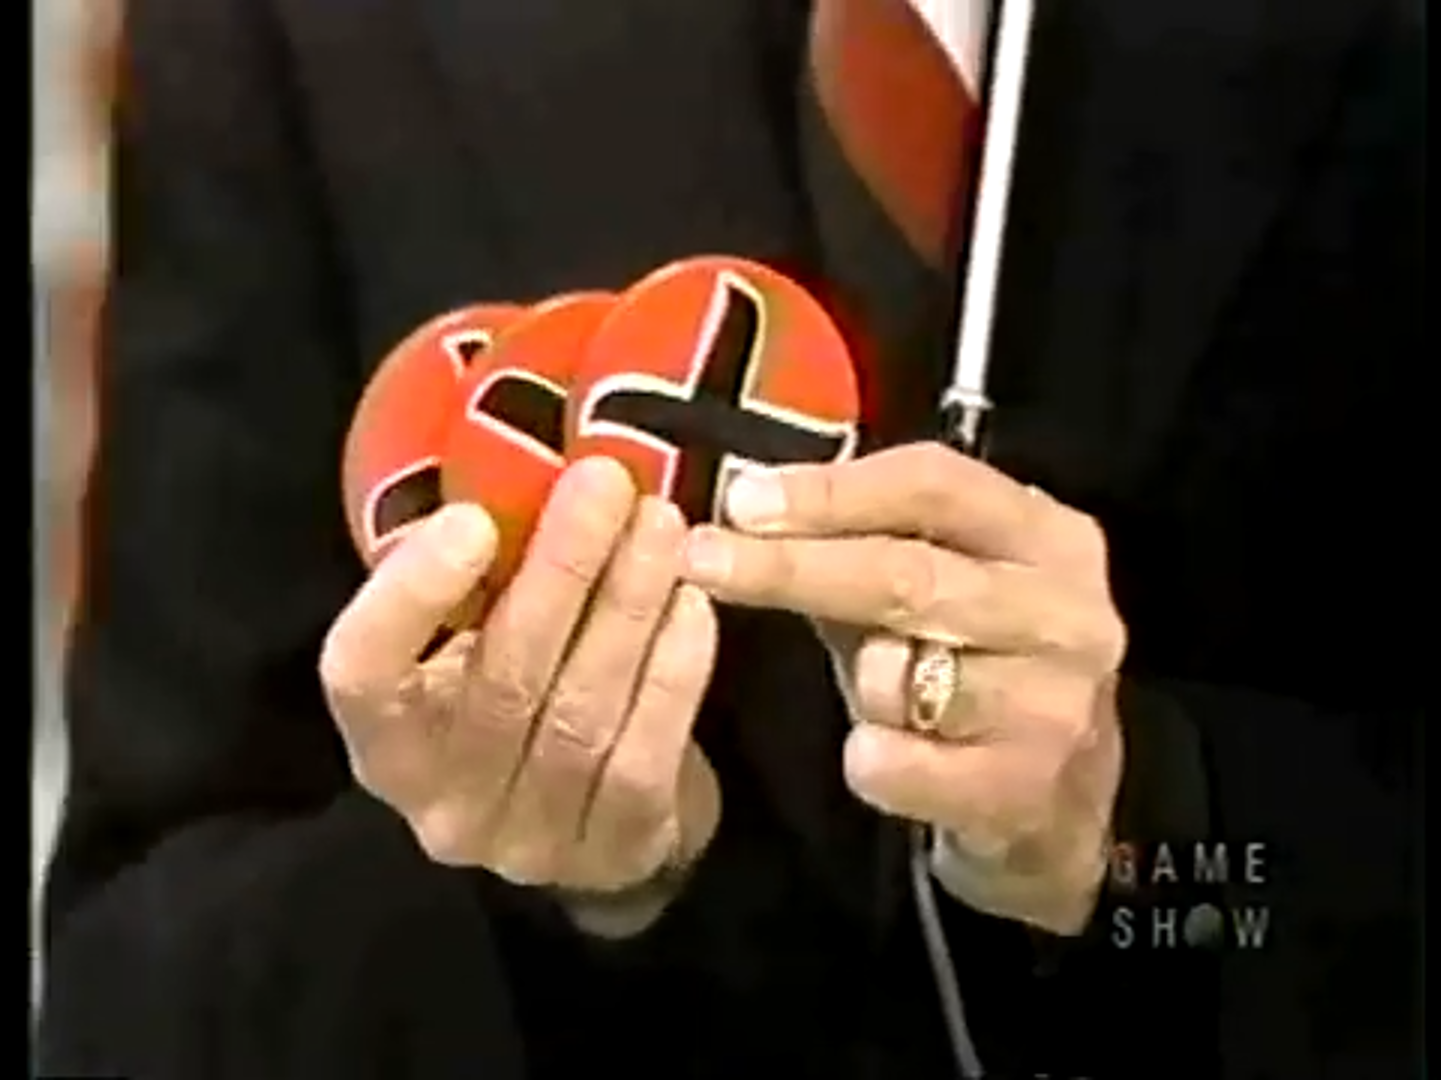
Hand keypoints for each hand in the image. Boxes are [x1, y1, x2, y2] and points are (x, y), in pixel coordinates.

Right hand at [320, 458, 720, 928]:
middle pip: (501, 679)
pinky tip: (693, 604)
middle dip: (560, 568)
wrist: (594, 821)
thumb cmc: (520, 703)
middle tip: (607, 484)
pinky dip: (672, 672)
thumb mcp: (472, 649)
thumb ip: (476, 587)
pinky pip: (643, 751)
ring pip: (580, 711)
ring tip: (661, 525)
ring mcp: (528, 839)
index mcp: (386, 739)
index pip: (363, 672)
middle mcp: (443, 802)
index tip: (472, 518)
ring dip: (627, 606)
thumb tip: (517, 469)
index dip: (410, 596)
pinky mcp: (611, 850)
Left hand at [680, 443, 1124, 933]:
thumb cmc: (971, 671)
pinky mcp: (1029, 787)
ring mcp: (1056, 703)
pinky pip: (899, 763)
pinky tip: (878, 756)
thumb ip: (858, 544)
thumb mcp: (930, 593)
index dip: (831, 489)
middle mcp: (1067, 612)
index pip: (934, 485)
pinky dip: (869, 758)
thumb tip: (747, 505)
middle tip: (703, 557)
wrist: (1056, 803)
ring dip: (858, 682)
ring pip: (898, 674)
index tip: (742, 499)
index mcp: (1046, 537)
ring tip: (875, 691)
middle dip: (793, 566)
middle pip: (907, 574)